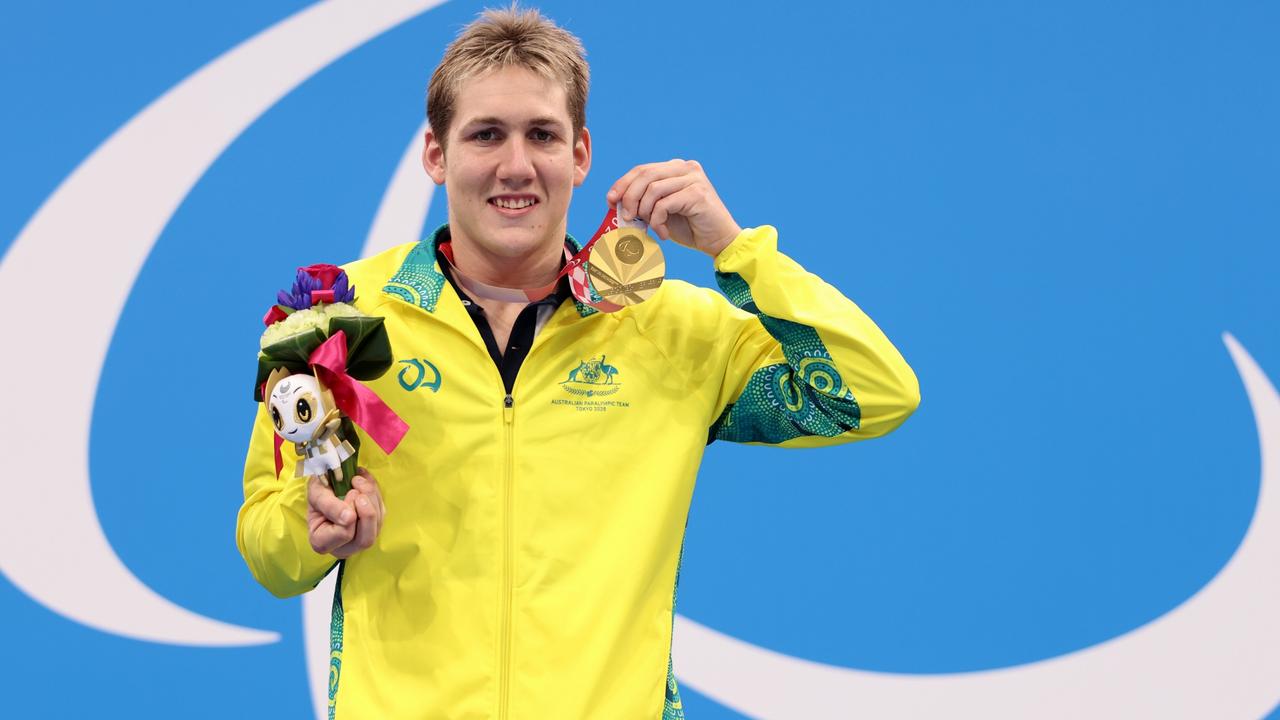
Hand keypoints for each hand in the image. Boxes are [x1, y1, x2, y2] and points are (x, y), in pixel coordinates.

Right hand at [307, 468, 384, 558]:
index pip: (343, 535)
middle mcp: (343, 547)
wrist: (328, 483)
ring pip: (376, 526)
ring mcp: (360, 539)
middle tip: (357, 491)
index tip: (348, 493)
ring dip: (371, 499)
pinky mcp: (373, 527)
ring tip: (358, 482)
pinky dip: (375, 496)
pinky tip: (364, 484)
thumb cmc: (319, 491)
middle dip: (366, 512)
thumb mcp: (316, 493)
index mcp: (322, 543)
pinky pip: (381, 514)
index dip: (348, 513)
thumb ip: (329, 506)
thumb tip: (349, 517)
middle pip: (366, 540)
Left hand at [607, 159, 741, 256]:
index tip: (610, 200)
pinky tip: (663, 233)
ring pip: (653, 189)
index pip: (642, 169)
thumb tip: (616, 201)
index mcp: (675, 168)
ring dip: (645, 212)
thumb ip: (644, 202)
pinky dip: (658, 221)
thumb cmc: (690, 227)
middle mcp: (685, 168)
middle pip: (645, 175)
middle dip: (630, 197)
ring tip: (650, 227)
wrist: (719, 241)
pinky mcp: (697, 193)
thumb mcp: (661, 212)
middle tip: (627, 217)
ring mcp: (693, 178)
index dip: (623, 183)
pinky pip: (665, 204)